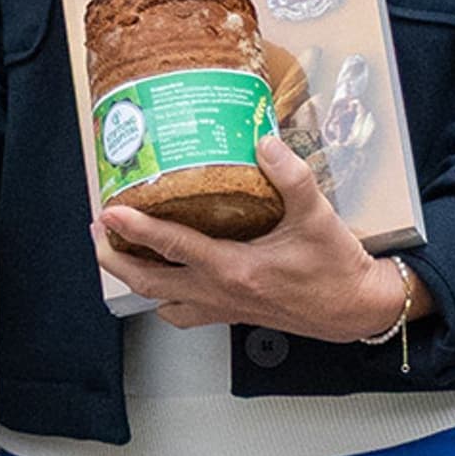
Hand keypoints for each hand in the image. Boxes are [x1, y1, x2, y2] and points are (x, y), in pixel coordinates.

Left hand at [94, 136, 428, 343]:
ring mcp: (222, 307)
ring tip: (118, 252)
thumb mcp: (318, 216)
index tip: (108, 211)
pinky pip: (183, 312)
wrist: (356, 309)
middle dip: (114, 258)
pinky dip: (163, 297)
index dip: (134, 229)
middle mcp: (220, 292)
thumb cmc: (337, 267)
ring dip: (133, 279)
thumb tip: (263, 141)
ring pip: (159, 301)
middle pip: (147, 282)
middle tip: (98, 231)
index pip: (171, 246)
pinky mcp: (231, 314)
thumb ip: (291, 176)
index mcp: (234, 269)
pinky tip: (163, 278)